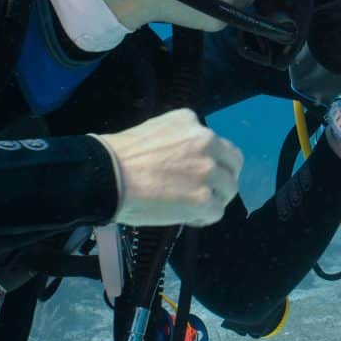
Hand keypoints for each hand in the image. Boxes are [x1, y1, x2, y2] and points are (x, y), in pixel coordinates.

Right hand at [93, 110, 242, 226]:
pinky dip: (204, 217)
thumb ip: (177, 141)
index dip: (211, 161)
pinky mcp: (204, 198)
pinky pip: (217, 212)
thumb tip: (184, 161)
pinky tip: (188, 218)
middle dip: (222, 178)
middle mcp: (206, 141)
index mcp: (191, 122)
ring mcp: (208, 171)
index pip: (216, 143)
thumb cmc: (120, 156)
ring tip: (191, 207)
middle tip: (205, 191)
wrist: (108, 176)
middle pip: (233, 164)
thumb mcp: (154, 131)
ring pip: (228, 189)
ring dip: (213, 199)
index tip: (196, 173)